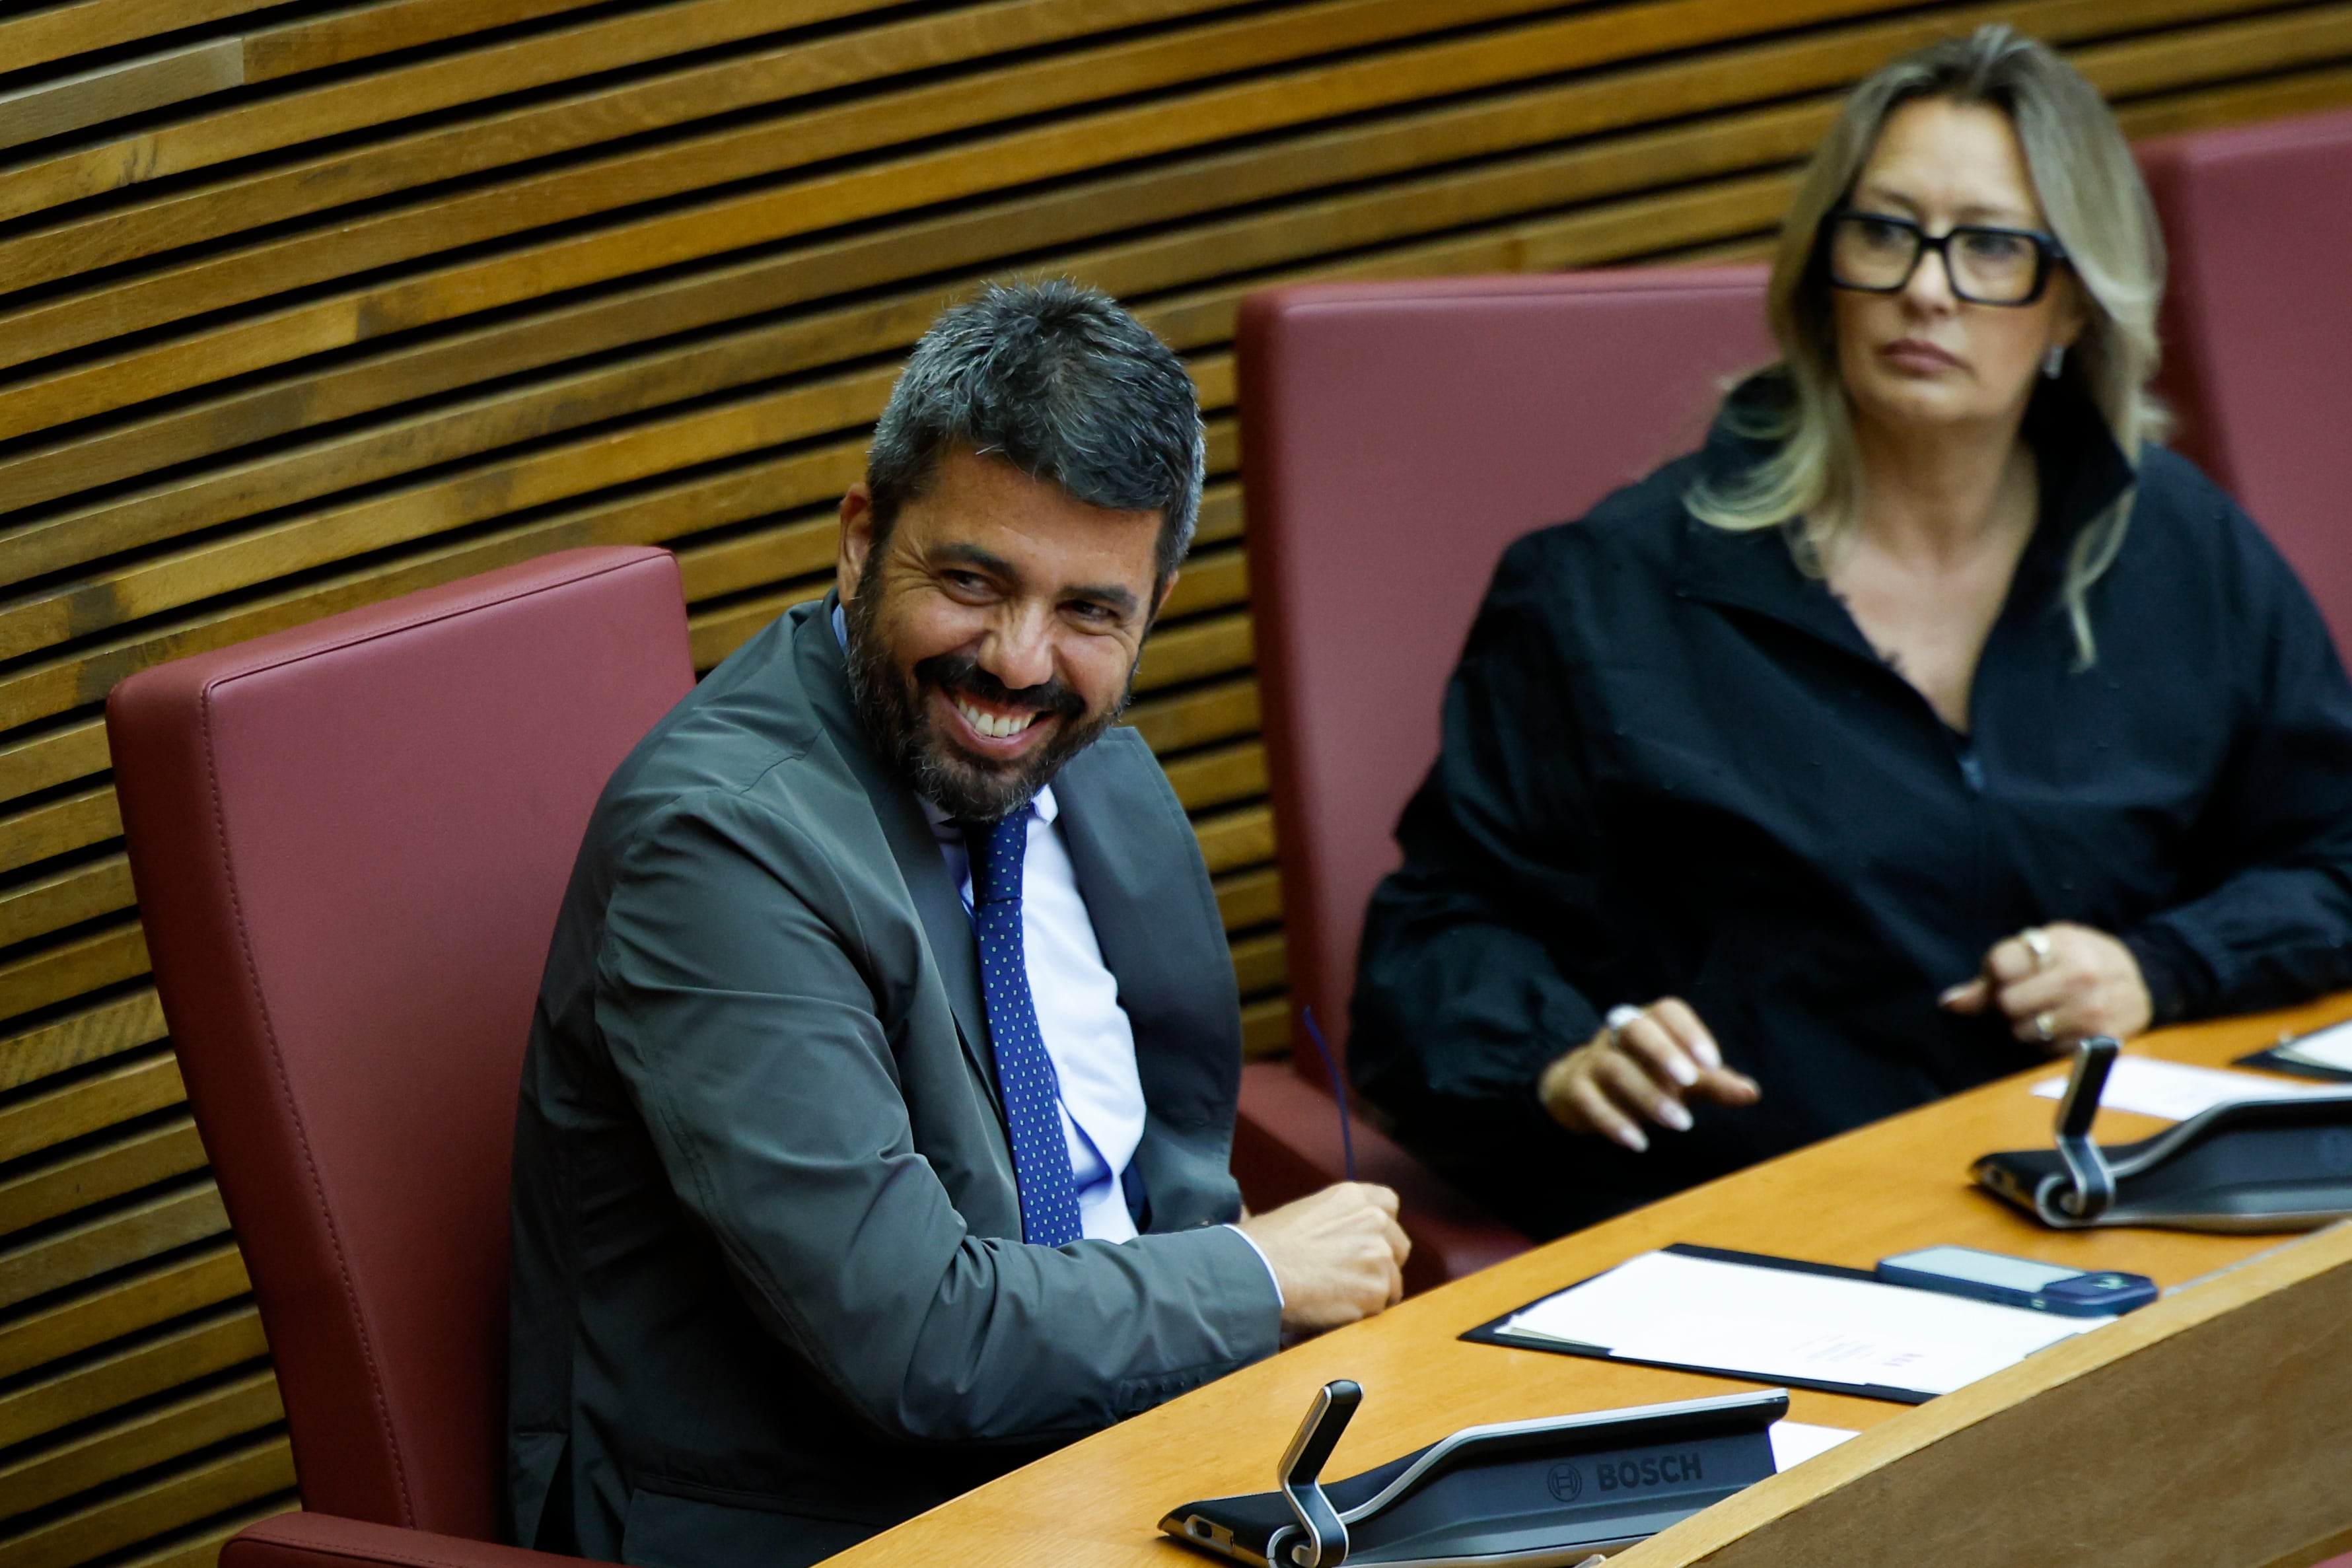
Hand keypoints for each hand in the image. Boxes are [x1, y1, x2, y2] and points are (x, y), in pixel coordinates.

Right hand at [1236, 1182, 1409, 1332]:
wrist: (1256, 1273)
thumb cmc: (1264, 1246)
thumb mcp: (1304, 1213)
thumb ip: (1336, 1221)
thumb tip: (1339, 1242)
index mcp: (1353, 1197)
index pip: (1388, 1205)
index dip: (1379, 1229)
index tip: (1366, 1244)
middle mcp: (1374, 1221)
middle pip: (1398, 1247)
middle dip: (1381, 1265)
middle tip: (1351, 1279)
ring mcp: (1379, 1256)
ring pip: (1391, 1283)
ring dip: (1369, 1294)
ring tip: (1335, 1300)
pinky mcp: (1376, 1291)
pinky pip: (1378, 1310)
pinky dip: (1359, 1316)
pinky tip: (1332, 1313)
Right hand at [1536, 998, 1759, 1151]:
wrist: (1581, 1091)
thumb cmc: (1645, 1078)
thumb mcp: (1684, 1081)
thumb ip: (1715, 1084)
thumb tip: (1752, 1093)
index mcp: (1648, 1022)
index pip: (1667, 1011)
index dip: (1689, 1032)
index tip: (1712, 1062)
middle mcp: (1617, 1035)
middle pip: (1636, 1029)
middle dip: (1663, 1053)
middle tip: (1690, 1082)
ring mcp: (1592, 1060)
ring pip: (1614, 1067)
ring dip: (1648, 1095)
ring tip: (1680, 1124)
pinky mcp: (1575, 1089)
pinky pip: (1589, 1100)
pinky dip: (1613, 1121)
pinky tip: (1639, 1143)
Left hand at [1939, 922, 2151, 1049]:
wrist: (2141, 977)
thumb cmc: (2076, 959)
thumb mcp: (2040, 949)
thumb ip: (1992, 975)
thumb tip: (1950, 1003)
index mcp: (2061, 943)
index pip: (2000, 964)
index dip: (1997, 974)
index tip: (2011, 973)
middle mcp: (2081, 975)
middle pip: (2008, 1002)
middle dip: (2009, 1004)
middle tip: (2028, 998)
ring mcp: (2095, 1009)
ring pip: (2026, 1031)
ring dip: (2029, 1027)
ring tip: (2048, 1012)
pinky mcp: (2105, 1039)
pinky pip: (2051, 1052)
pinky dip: (2051, 1044)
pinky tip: (2066, 1027)